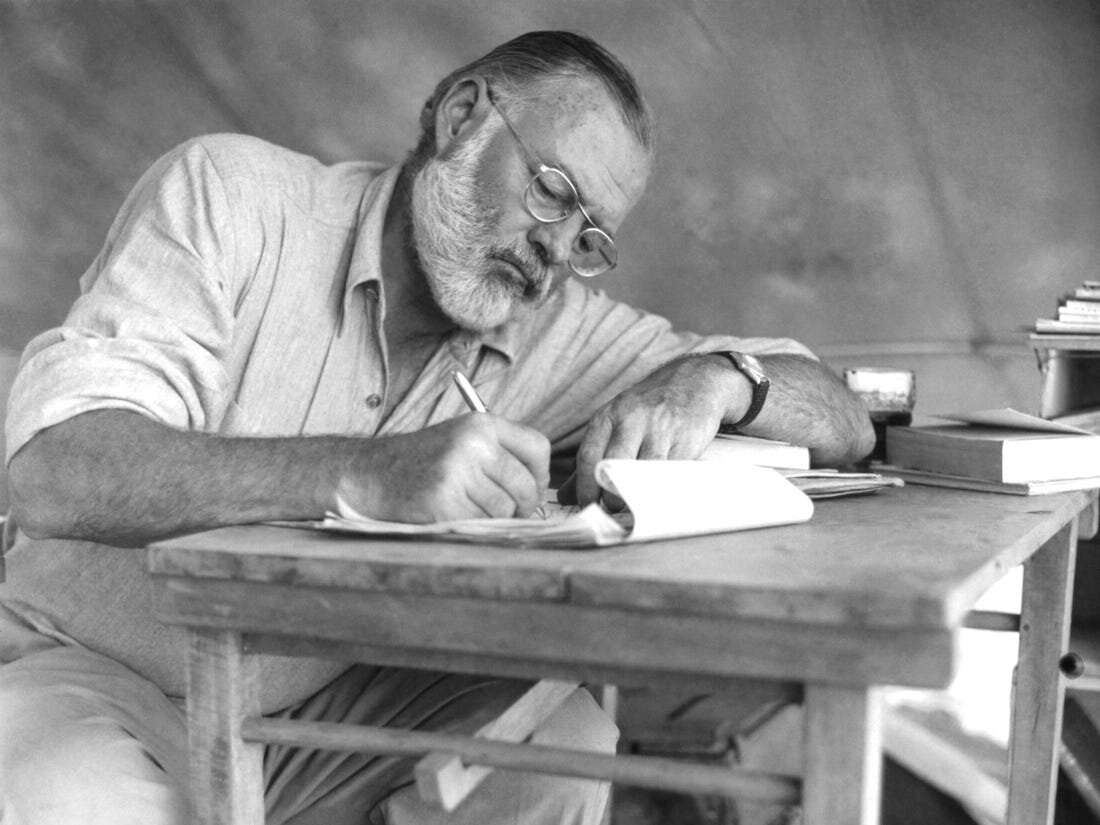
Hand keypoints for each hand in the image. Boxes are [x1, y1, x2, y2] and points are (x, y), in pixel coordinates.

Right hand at [337, 414, 549, 521]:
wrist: (370, 473)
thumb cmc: (423, 462)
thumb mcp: (462, 440)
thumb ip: (501, 453)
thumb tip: (541, 487)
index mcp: (481, 423)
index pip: (537, 448)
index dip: (540, 475)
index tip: (530, 487)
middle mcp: (472, 444)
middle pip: (525, 485)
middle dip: (522, 506)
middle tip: (508, 512)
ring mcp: (457, 473)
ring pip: (505, 509)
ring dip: (495, 519)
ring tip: (472, 510)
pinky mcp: (443, 502)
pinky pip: (481, 524)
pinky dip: (474, 527)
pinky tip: (455, 516)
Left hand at [570, 355, 747, 504]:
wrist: (695, 380)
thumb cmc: (649, 407)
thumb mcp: (616, 421)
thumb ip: (593, 458)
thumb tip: (567, 495)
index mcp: (609, 415)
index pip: (589, 455)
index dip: (585, 487)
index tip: (586, 507)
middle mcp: (633, 419)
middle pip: (614, 464)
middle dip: (611, 495)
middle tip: (612, 511)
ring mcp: (661, 428)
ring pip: (644, 471)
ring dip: (638, 496)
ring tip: (635, 507)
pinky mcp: (687, 439)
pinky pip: (671, 472)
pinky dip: (663, 488)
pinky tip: (659, 495)